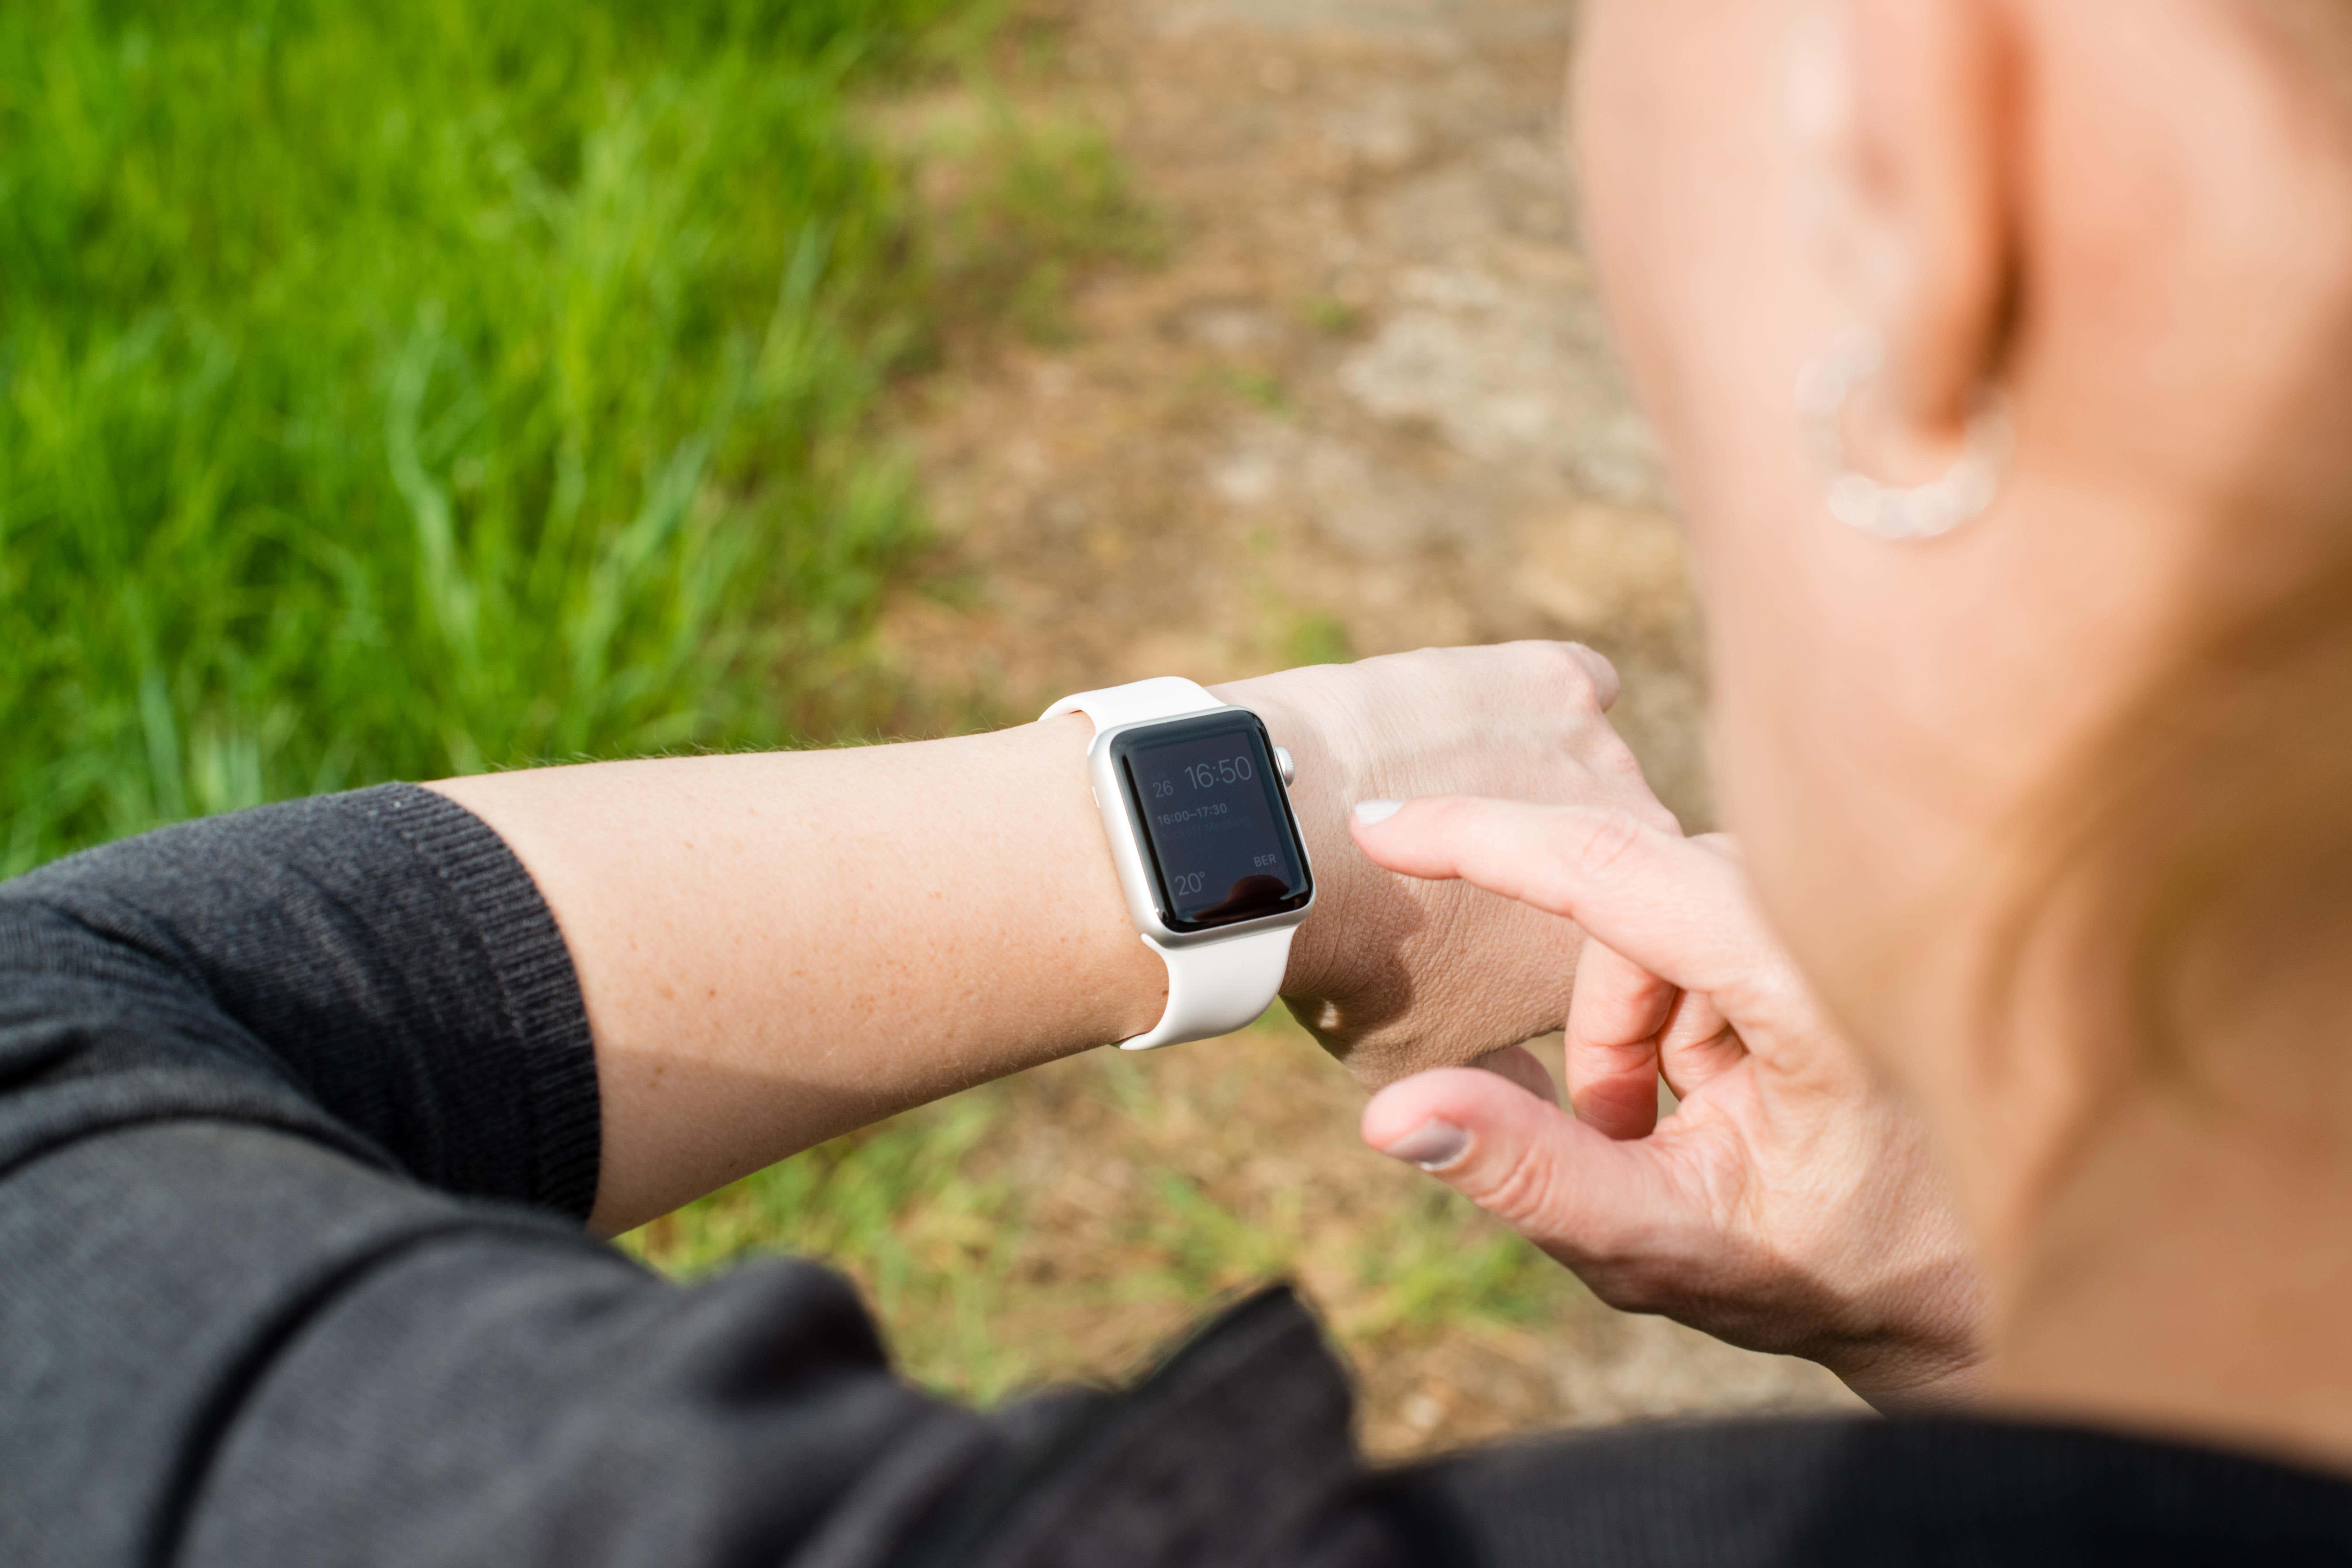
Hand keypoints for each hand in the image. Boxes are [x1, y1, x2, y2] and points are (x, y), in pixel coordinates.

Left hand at [1212, 643, 1677, 1089]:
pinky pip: (1581, 685)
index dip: (1569, 951)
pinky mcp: (1556, 680)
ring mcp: (1604, 756)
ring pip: (1597, 775)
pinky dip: (1544, 704)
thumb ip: (1510, 1094)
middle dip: (1563, 871)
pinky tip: (1486, 725)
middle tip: (1470, 876)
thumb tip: (1552, 1121)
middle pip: (1623, 858)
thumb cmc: (1351, 970)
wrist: (1287, 849)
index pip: (1634, 951)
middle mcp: (1646, 850)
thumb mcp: (1428, 1064)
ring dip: (1544, 790)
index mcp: (1629, 955)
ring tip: (1452, 803)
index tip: (1499, 945)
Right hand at [1351, 797, 1985, 1409]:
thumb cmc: (1843, 1268)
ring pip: (1655, 922)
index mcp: (1811, 978)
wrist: (1987, 1275)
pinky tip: (1745, 1094)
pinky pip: (1700, 927)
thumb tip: (1390, 1114)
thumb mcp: (1670, 1244)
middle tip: (1647, 1150)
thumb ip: (1528, 1176)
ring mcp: (1839, 900)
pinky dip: (1684, 1016)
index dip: (1479, 836)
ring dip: (1645, 1035)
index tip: (1379, 823)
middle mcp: (1835, 910)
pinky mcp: (1834, 908)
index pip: (1610, 866)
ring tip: (1706, 1136)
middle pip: (1625, 910)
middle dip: (1606, 1038)